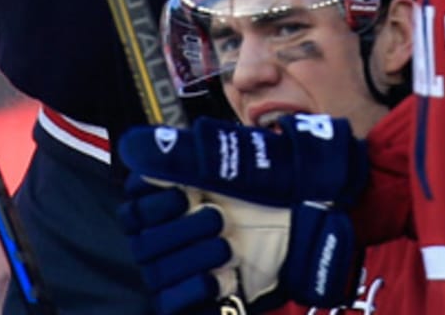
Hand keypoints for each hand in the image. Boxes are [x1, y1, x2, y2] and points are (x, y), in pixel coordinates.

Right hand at [118, 116, 367, 312]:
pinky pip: (170, 302)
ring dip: (189, 258)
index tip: (182, 195)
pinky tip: (220, 279)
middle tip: (217, 220)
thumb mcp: (234, 159)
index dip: (149, 200)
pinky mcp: (195, 296)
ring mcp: (181, 263)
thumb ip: (185, 151)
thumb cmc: (272, 183)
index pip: (133, 198)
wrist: (311, 217)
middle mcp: (171, 225)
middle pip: (141, 237)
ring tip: (226, 247)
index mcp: (174, 187)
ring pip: (155, 270)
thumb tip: (137, 144)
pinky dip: (192, 291)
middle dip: (176, 231)